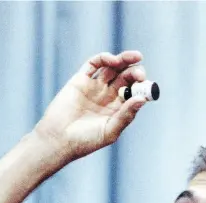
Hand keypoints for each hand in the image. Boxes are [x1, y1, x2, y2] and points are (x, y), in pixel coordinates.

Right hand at [33, 50, 148, 162]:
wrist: (58, 139)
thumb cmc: (86, 141)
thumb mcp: (110, 131)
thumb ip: (126, 115)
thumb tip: (142, 99)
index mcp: (118, 109)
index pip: (134, 92)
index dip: (141, 86)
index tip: (146, 84)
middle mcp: (108, 96)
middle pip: (125, 78)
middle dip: (135, 72)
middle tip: (140, 73)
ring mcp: (95, 87)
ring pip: (112, 68)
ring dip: (124, 60)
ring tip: (134, 58)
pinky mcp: (80, 80)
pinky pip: (93, 64)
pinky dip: (104, 58)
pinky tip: (113, 60)